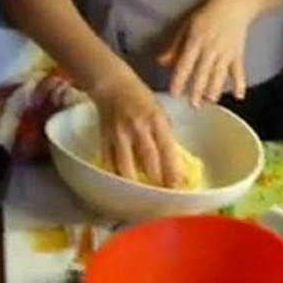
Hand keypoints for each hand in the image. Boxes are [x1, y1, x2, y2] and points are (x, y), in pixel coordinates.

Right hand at [90, 70, 180, 187]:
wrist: (113, 86)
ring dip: (135, 183)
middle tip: (163, 197)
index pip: (167, 149)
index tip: (178, 187)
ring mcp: (119, 134)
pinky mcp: (104, 139)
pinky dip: (117, 175)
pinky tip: (122, 185)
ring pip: (126, 166)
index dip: (172, 170)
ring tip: (142, 196)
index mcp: (156, 119)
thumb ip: (164, 135)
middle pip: (148, 160)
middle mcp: (138, 127)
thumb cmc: (141, 98)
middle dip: (156, 180)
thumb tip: (172, 161)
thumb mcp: (159, 112)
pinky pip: (110, 163)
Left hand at [157, 0, 254, 106]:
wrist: (235, 5)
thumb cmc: (208, 14)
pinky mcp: (238, 54)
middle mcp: (211, 48)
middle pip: (203, 72)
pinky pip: (239, 70)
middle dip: (197, 89)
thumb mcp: (187, 26)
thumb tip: (160, 62)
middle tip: (192, 105)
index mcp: (196, 40)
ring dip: (215, 89)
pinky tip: (239, 96)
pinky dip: (240, 83)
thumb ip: (175, 46)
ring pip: (219, 74)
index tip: (174, 93)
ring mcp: (226, 52)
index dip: (180, 79)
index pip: (186, 63)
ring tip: (210, 102)